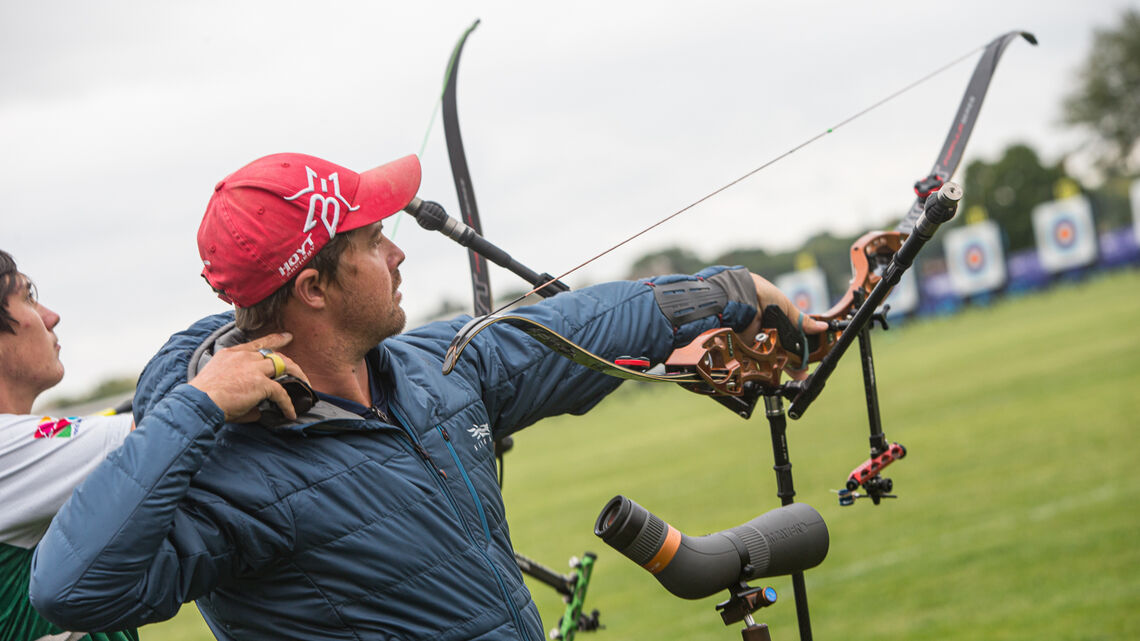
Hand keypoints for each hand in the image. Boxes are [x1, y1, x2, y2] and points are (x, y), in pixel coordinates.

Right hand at [188, 333, 309, 422]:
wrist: (198, 402)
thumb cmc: (203, 398)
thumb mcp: (220, 383)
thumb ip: (239, 388)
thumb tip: (257, 408)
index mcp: (231, 354)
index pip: (257, 344)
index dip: (274, 339)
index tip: (287, 337)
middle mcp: (243, 357)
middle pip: (274, 355)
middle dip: (291, 362)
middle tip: (301, 371)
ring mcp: (253, 368)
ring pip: (284, 366)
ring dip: (297, 377)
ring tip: (304, 389)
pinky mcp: (260, 383)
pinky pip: (281, 392)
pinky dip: (287, 404)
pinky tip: (290, 413)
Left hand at [744, 273, 829, 380]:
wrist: (741, 298)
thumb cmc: (761, 295)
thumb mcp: (788, 307)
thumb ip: (803, 321)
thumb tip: (822, 327)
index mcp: (777, 321)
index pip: (792, 339)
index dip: (801, 348)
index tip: (809, 357)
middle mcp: (768, 332)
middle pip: (783, 351)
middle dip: (794, 361)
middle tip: (804, 370)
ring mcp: (759, 342)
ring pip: (774, 358)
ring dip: (785, 365)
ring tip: (799, 373)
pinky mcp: (749, 349)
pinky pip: (762, 360)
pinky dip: (771, 365)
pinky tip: (780, 370)